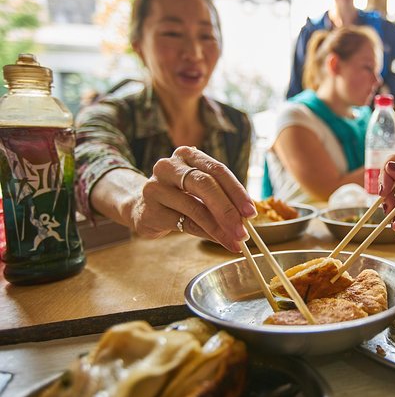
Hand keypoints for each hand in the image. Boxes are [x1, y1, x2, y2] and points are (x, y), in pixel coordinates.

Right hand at [128, 146, 255, 251]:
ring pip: (195, 208)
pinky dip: (206, 234)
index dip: (237, 191)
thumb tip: (246, 218)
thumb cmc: (179, 196)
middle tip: (244, 231)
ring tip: (236, 241)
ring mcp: (156, 187)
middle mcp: (169, 166)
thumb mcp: (199, 189)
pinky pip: (185, 223)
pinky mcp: (149, 210)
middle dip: (228, 210)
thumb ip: (221, 197)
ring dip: (219, 228)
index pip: (217, 170)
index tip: (251, 212)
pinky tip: (219, 240)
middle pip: (205, 185)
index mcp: (187, 155)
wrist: (140, 206)